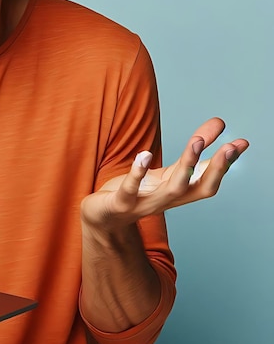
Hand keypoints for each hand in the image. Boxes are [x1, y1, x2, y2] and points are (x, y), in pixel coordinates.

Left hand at [81, 117, 248, 230]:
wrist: (103, 219)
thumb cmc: (139, 193)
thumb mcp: (167, 171)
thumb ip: (192, 152)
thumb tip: (219, 124)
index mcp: (178, 192)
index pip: (208, 181)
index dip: (225, 164)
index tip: (241, 143)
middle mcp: (166, 200)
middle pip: (197, 188)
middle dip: (216, 169)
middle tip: (229, 146)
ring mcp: (145, 204)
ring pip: (172, 189)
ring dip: (187, 166)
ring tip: (196, 142)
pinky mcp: (121, 203)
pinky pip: (131, 189)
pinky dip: (138, 172)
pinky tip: (144, 154)